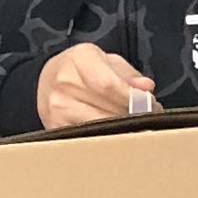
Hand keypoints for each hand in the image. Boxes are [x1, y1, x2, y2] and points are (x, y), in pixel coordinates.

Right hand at [34, 42, 156, 130]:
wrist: (47, 81)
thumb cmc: (81, 70)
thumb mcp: (106, 60)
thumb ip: (128, 74)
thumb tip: (146, 88)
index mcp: (79, 59)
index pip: (109, 85)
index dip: (133, 99)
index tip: (151, 105)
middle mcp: (64, 82)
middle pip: (107, 108)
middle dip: (134, 116)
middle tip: (149, 118)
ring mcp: (56, 108)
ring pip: (100, 127)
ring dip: (123, 130)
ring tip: (134, 125)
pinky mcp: (55, 128)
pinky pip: (88, 138)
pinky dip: (107, 139)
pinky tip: (116, 133)